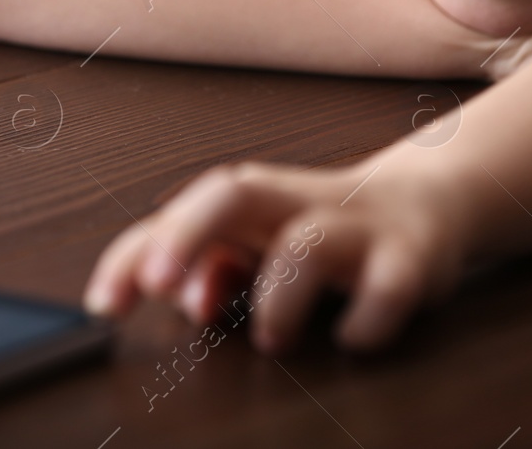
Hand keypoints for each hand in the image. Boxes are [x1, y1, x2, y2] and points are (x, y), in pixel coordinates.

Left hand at [82, 157, 470, 352]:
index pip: (184, 208)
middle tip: (157, 287)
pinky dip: (367, 320)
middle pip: (234, 193)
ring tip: (270, 338)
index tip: (103, 304)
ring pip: (306, 243)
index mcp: (257, 200)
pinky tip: (352, 338)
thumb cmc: (325, 229)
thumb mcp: (261, 245)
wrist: (428, 203)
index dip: (138, 251)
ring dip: (277, 296)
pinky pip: (389, 288)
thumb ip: (213, 267)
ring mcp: (359, 230)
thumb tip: (185, 297)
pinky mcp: (412, 260)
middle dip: (187, 234)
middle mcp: (300, 204)